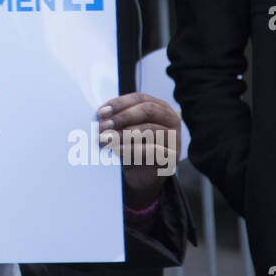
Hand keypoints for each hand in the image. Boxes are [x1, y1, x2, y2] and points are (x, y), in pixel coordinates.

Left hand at [98, 92, 181, 207]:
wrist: (140, 177)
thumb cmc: (131, 148)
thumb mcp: (124, 130)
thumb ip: (116, 119)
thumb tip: (100, 114)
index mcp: (159, 107)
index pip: (140, 98)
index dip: (120, 103)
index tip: (102, 112)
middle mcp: (170, 120)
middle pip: (148, 110)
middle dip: (123, 117)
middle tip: (103, 126)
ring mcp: (175, 138)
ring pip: (151, 128)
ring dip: (125, 133)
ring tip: (107, 139)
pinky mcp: (173, 157)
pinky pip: (153, 149)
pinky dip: (132, 148)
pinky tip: (117, 150)